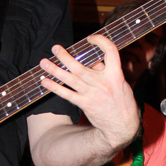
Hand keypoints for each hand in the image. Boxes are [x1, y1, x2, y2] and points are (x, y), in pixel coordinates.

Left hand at [39, 34, 139, 152]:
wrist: (122, 127)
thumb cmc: (122, 102)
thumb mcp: (120, 84)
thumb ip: (106, 72)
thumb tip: (92, 61)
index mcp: (116, 75)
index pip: (110, 51)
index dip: (100, 41)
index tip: (90, 38)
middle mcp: (103, 83)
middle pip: (81, 67)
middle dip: (66, 57)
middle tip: (55, 48)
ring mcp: (93, 95)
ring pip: (71, 80)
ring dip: (55, 70)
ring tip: (43, 62)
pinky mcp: (86, 104)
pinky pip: (67, 94)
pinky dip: (55, 87)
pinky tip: (45, 81)